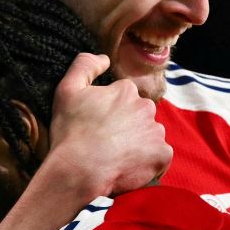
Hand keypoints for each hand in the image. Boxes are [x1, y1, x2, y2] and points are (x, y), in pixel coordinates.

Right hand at [46, 53, 171, 196]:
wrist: (79, 171)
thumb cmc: (70, 132)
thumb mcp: (67, 90)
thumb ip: (85, 65)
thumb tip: (104, 58)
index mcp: (126, 91)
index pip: (125, 99)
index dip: (111, 114)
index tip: (99, 127)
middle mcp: (146, 107)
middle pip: (140, 116)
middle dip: (128, 127)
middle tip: (108, 144)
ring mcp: (156, 132)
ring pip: (150, 135)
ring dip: (139, 144)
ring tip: (117, 158)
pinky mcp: (162, 155)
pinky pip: (160, 157)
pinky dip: (149, 162)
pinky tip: (130, 168)